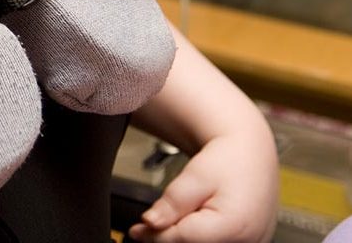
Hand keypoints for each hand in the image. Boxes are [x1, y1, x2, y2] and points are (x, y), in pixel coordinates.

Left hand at [128, 132, 278, 242]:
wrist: (252, 155)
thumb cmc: (229, 160)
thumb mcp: (195, 176)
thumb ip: (172, 202)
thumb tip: (150, 223)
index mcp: (233, 226)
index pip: (180, 240)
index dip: (155, 236)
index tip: (137, 231)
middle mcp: (246, 242)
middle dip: (168, 236)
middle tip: (151, 224)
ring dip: (184, 236)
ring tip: (184, 213)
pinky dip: (199, 237)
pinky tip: (196, 222)